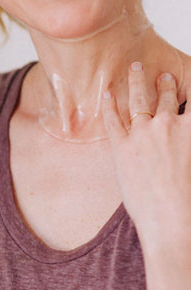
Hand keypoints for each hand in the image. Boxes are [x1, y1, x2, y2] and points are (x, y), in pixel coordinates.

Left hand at [102, 62, 190, 255]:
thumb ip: (188, 141)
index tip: (187, 80)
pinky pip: (113, 120)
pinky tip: (108, 93)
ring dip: (138, 83)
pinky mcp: (121, 147)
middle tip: (163, 75)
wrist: (172, 219)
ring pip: (140, 100)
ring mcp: (142, 134)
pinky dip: (110, 105)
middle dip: (165, 84)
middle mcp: (168, 125)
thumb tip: (183, 138)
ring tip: (136, 69)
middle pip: (167, 97)